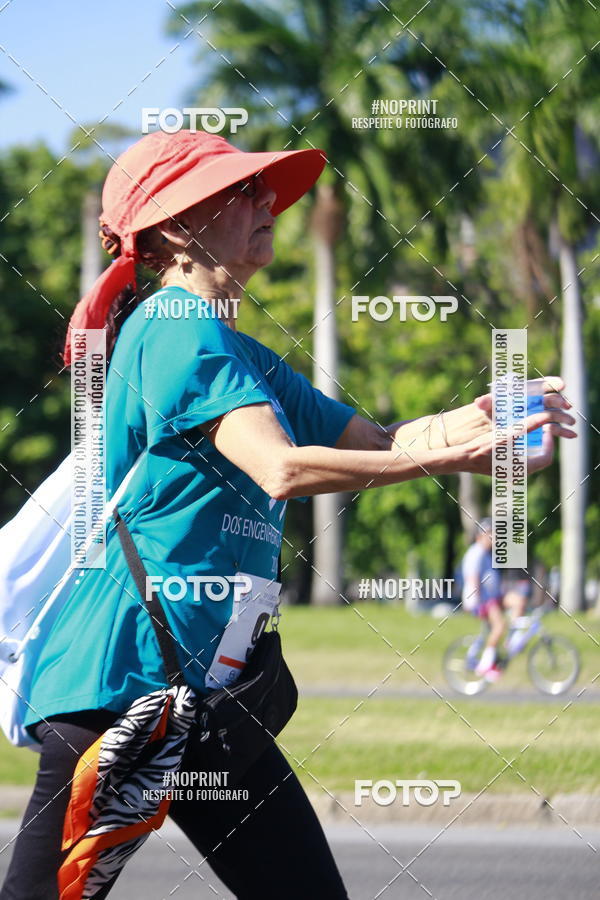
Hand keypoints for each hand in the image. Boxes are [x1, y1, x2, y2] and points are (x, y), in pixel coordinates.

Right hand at [454, 375, 576, 474]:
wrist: (462, 458)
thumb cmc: (483, 447)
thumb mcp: (506, 435)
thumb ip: (527, 426)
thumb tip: (546, 416)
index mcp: (524, 469)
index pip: (546, 456)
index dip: (549, 441)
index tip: (545, 428)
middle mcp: (519, 475)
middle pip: (540, 458)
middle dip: (542, 443)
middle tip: (540, 428)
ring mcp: (512, 474)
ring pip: (531, 459)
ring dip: (533, 445)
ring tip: (530, 431)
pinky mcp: (504, 471)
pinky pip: (520, 461)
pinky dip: (523, 449)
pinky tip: (516, 438)